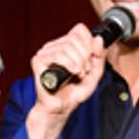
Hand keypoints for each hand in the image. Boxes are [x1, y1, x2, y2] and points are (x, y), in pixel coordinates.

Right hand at [25, 23, 104, 138]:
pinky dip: (69, 63)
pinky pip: (57, 54)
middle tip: (86, 70)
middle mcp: (55, 46)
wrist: (60, 108)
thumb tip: (98, 40)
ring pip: (67, 45)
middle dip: (86, 55)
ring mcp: (45, 53)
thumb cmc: (73, 92)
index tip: (91, 59)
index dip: (89, 42)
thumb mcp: (94, 74)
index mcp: (66, 46)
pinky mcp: (38, 61)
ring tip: (79, 74)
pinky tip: (73, 73)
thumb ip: (99, 57)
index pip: (79, 30)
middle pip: (75, 37)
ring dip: (79, 61)